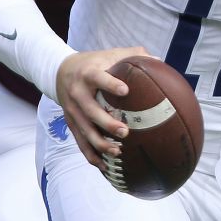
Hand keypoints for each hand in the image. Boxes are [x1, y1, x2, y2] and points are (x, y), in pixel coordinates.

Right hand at [54, 46, 149, 170]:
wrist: (60, 71)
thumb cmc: (95, 62)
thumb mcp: (111, 54)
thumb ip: (134, 55)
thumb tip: (160, 61)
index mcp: (89, 74)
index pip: (98, 78)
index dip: (110, 84)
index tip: (125, 90)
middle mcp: (78, 93)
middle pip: (90, 111)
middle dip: (106, 123)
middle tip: (125, 132)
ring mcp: (72, 110)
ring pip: (84, 130)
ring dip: (100, 143)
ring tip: (118, 151)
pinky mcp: (71, 122)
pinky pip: (79, 141)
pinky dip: (91, 155)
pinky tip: (104, 166)